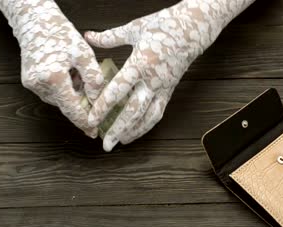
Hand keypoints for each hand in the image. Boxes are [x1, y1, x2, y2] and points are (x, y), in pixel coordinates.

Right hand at [0, 0, 103, 137]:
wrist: (34, 21)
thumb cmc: (60, 34)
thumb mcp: (84, 53)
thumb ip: (93, 78)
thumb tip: (96, 99)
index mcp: (53, 78)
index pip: (72, 108)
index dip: (84, 122)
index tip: (93, 132)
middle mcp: (39, 85)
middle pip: (65, 105)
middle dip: (81, 104)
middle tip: (93, 98)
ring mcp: (32, 85)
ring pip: (59, 100)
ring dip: (72, 95)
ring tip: (78, 75)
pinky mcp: (29, 83)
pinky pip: (51, 93)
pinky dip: (63, 89)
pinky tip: (68, 74)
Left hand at [85, 0, 253, 150]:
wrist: (195, 28)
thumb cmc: (165, 25)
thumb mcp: (135, 28)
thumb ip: (109, 37)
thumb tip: (88, 36)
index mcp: (140, 63)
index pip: (118, 90)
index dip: (103, 106)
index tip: (91, 119)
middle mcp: (152, 80)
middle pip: (134, 111)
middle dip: (118, 129)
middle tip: (106, 144)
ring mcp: (163, 88)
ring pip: (148, 117)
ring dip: (133, 132)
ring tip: (119, 143)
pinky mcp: (169, 91)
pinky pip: (158, 113)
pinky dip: (146, 126)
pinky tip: (135, 132)